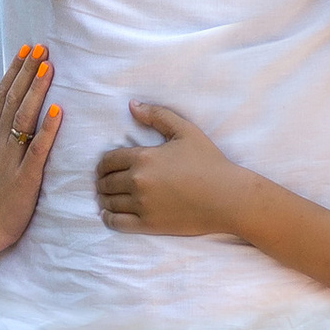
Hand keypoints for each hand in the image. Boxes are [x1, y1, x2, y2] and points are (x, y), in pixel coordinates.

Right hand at [0, 41, 61, 261]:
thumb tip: (3, 122)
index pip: (2, 96)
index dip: (15, 72)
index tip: (26, 51)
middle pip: (13, 99)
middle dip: (28, 71)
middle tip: (41, 48)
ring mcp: (11, 158)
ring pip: (23, 117)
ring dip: (37, 90)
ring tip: (49, 67)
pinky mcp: (25, 177)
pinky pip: (38, 149)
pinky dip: (48, 128)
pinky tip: (59, 110)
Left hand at [92, 100, 253, 240]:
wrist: (228, 197)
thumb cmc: (209, 162)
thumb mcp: (185, 131)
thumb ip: (157, 115)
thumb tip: (132, 105)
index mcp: (143, 158)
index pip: (108, 161)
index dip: (102, 165)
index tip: (104, 168)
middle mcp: (138, 181)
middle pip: (106, 182)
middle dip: (102, 182)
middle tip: (103, 183)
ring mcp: (142, 205)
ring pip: (109, 202)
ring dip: (104, 199)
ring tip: (106, 198)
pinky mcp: (149, 224)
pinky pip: (117, 223)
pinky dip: (108, 219)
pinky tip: (108, 215)